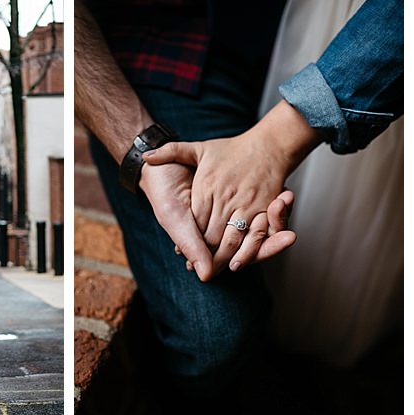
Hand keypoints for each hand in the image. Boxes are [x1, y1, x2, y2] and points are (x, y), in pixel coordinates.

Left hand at [143, 101, 316, 276]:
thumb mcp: (199, 148)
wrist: (268, 144)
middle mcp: (227, 197)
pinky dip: (249, 250)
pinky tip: (239, 261)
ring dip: (223, 258)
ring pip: (232, 239)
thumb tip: (146, 156)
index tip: (181, 254)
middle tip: (196, 270)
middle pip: (212, 235)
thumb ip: (171, 151)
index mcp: (208, 186)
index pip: (194, 220)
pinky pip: (258, 235)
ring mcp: (248, 203)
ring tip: (215, 270)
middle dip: (204, 255)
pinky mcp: (267, 208)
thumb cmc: (232, 149)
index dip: (188, 239)